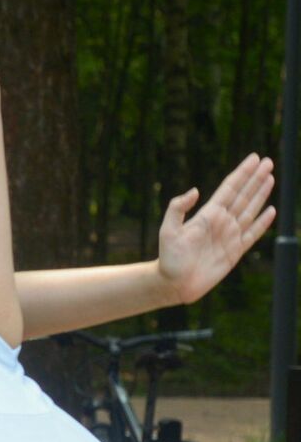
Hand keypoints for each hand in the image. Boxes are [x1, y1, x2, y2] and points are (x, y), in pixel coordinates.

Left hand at [156, 153, 276, 304]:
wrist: (174, 283)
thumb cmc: (168, 257)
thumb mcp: (168, 230)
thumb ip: (178, 208)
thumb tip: (195, 190)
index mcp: (208, 214)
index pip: (229, 188)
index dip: (242, 173)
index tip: (253, 158)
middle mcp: (221, 222)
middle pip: (243, 195)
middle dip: (256, 178)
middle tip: (268, 161)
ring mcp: (230, 236)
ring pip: (250, 210)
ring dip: (261, 194)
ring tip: (270, 177)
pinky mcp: (236, 251)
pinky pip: (253, 234)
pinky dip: (263, 222)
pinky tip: (271, 210)